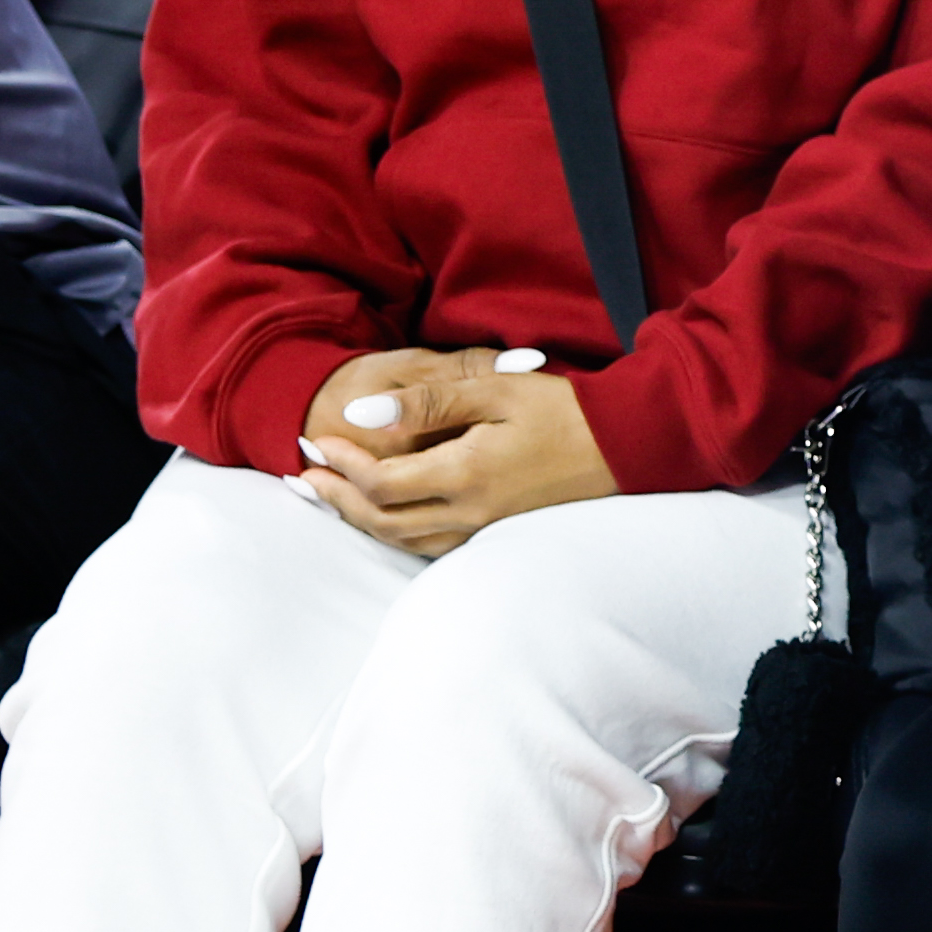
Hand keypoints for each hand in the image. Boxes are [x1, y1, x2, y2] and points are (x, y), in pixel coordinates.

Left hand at [299, 353, 605, 558]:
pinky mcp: (498, 532)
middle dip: (337, 499)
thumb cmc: (564, 409)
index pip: (381, 483)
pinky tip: (384, 515)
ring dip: (360, 519)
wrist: (627, 443)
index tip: (318, 440)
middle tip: (305, 478)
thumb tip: (362, 415)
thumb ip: (426, 402)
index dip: (341, 465)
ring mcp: (486, 529)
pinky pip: (431, 543)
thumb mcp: (494, 389)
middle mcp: (471, 513)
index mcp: (467, 474)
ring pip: (404, 539)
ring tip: (330, 498)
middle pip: (382, 520)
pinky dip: (396, 531)